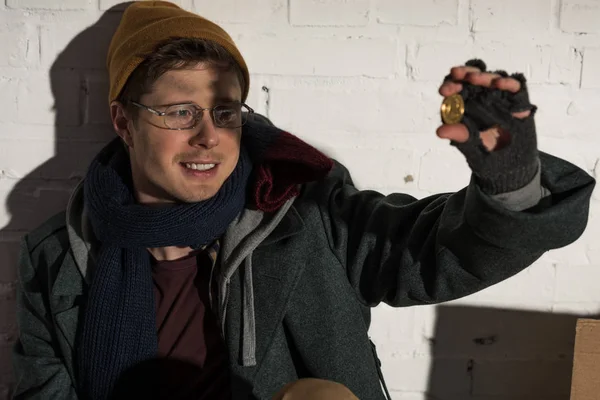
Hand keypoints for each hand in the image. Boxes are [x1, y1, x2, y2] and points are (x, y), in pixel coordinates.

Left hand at [435, 59, 538, 194]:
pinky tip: (500, 83)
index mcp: (464, 105)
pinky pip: (514, 87)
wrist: (510, 165)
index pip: (455, 88)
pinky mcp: (517, 99)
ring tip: (475, 78)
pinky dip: (508, 83)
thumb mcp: (470, 146)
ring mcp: (499, 95)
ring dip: (483, 76)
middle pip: (472, 77)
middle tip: (458, 74)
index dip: (449, 85)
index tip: (444, 90)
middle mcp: (481, 96)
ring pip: (491, 78)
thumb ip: (458, 136)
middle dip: (464, 73)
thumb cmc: (485, 153)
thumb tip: (440, 131)